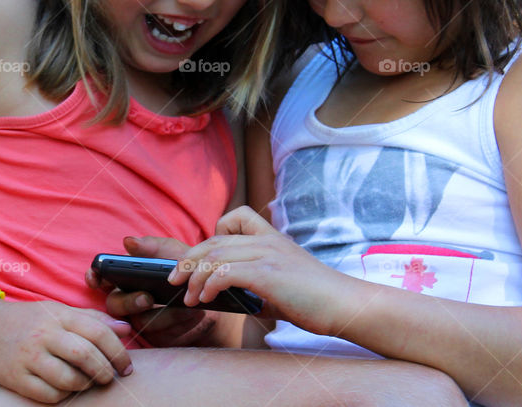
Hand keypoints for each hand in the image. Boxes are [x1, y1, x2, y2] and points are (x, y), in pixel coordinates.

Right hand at [0, 299, 132, 403]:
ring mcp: (29, 357)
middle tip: (110, 377)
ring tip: (88, 382)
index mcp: (59, 316)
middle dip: (104, 371)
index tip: (126, 365)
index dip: (118, 351)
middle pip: (85, 355)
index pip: (98, 332)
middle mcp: (45, 335)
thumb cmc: (29, 319)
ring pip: (68, 378)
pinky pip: (48, 394)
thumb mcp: (59, 311)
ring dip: (85, 384)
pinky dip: (64, 395)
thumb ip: (92, 319)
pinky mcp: (16, 377)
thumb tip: (125, 328)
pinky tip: (66, 388)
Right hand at [85, 236, 232, 346]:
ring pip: (139, 322)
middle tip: (147, 298)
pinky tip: (191, 314)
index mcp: (126, 277)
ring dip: (162, 314)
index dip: (94, 277)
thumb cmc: (186, 268)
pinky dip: (178, 324)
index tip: (96, 277)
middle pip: (114, 305)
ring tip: (183, 306)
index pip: (101, 278)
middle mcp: (128, 300)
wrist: (212, 292)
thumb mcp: (172, 252)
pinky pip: (161, 335)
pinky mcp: (158, 337)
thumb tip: (128, 242)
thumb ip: (151, 247)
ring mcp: (141, 320)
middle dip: (129, 302)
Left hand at [167, 206, 343, 334]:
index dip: (212, 235)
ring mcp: (268, 254)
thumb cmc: (317, 300)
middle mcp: (267, 240)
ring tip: (189, 297)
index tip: (204, 260)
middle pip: (213, 240)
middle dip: (187, 260)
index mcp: (272, 237)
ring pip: (214, 256)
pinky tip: (207, 299)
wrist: (347, 305)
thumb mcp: (282, 283)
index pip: (233, 217)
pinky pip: (225, 272)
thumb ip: (257, 282)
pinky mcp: (268, 273)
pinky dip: (209, 285)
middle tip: (174, 280)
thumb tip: (226, 296)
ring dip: (194, 278)